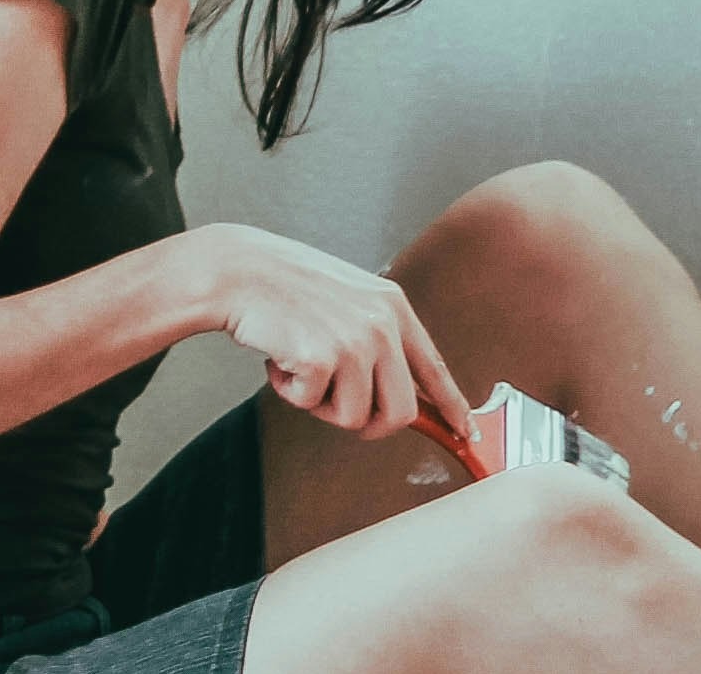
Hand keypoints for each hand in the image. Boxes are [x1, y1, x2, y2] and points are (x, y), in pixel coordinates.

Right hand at [179, 223, 469, 442]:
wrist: (236, 271)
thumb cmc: (286, 287)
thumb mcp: (349, 299)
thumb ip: (379, 338)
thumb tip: (404, 393)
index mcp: (393, 306)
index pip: (434, 368)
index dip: (451, 407)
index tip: (463, 430)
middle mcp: (382, 323)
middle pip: (402, 413)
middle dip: (370, 424)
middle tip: (335, 405)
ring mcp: (355, 341)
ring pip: (356, 417)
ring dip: (320, 403)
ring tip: (300, 364)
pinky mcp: (323, 358)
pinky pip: (313, 406)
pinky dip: (290, 392)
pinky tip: (280, 359)